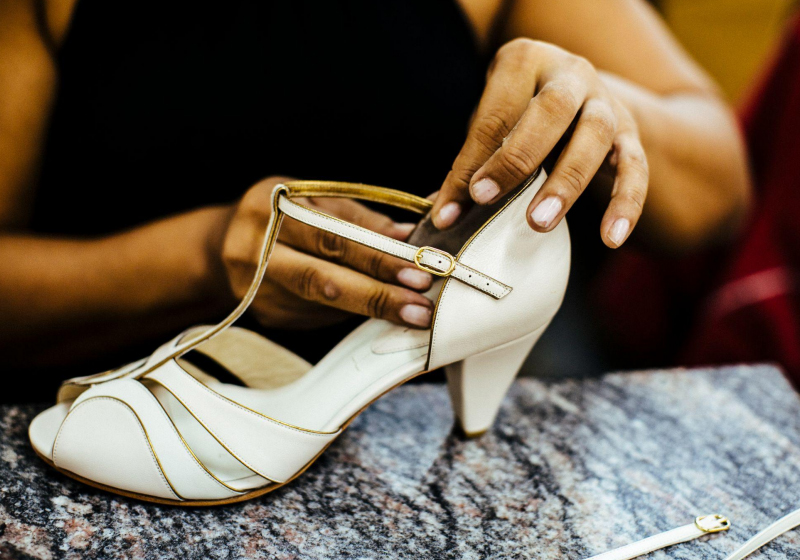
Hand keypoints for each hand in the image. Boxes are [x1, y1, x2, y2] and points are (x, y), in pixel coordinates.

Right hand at [221, 177, 434, 329]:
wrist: (222, 246)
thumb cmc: (283, 214)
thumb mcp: (313, 199)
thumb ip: (358, 217)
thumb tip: (411, 234)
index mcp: (270, 208)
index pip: (330, 235)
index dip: (376, 255)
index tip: (419, 270)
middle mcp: (255, 249)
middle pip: (321, 277)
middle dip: (376, 295)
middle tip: (420, 308)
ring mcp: (255, 288)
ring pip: (322, 304)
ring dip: (371, 311)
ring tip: (411, 315)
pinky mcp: (264, 314)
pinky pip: (316, 317)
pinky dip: (350, 316)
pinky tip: (377, 316)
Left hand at [432, 39, 648, 247]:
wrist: (580, 94)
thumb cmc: (520, 113)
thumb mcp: (493, 123)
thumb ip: (471, 163)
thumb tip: (442, 215)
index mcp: (524, 61)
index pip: (496, 113)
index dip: (475, 158)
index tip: (459, 201)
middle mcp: (570, 74)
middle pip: (551, 109)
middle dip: (517, 157)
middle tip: (487, 198)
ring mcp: (605, 101)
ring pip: (595, 134)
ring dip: (566, 182)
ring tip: (538, 224)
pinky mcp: (632, 133)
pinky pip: (636, 168)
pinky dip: (625, 204)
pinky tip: (611, 239)